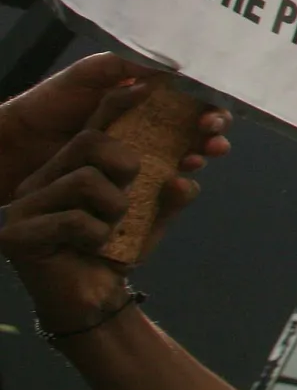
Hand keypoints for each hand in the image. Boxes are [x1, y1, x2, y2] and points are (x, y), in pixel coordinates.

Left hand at [0, 54, 228, 202]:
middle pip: (197, 120)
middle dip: (214, 123)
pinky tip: (186, 171)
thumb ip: (126, 65)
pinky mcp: (132, 178)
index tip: (211, 103)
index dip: (208, 97)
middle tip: (212, 129)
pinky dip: (184, 174)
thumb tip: (171, 70)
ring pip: (190, 147)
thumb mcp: (89, 73)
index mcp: (143, 94)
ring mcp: (143, 150)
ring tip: (210, 151)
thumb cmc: (50, 105)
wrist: (17, 147)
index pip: (188, 92)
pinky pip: (167, 176)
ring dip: (206, 148)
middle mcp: (149, 121)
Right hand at [0, 78, 206, 325]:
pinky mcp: (15, 234)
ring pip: (85, 179)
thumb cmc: (118, 252)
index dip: (118, 104)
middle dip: (126, 164)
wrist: (91, 303)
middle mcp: (43, 179)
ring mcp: (25, 205)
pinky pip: (74, 220)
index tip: (146, 87)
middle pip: (90, 142)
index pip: (94, 126)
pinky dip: (98, 237)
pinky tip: (90, 248)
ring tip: (108, 227)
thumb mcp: (153, 218)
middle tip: (130, 191)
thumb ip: (171, 194)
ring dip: (114, 208)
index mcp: (71, 168)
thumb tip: (186, 178)